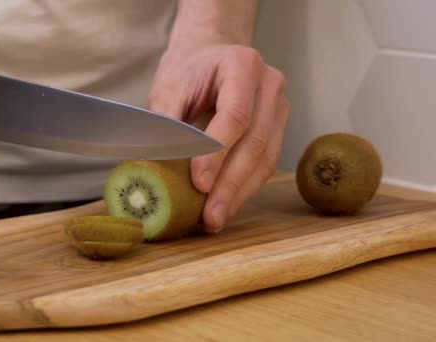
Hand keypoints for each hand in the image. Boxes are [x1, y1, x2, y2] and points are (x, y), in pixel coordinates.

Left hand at [148, 43, 289, 232]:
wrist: (209, 52)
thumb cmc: (187, 69)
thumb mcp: (168, 87)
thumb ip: (166, 123)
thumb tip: (157, 169)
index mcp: (242, 65)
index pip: (235, 116)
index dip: (217, 154)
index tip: (199, 184)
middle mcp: (269, 84)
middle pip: (255, 142)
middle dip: (230, 185)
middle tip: (210, 216)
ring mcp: (279, 106)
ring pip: (265, 158)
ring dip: (240, 193)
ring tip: (216, 220)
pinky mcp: (278, 127)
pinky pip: (266, 163)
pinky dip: (245, 187)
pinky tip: (227, 206)